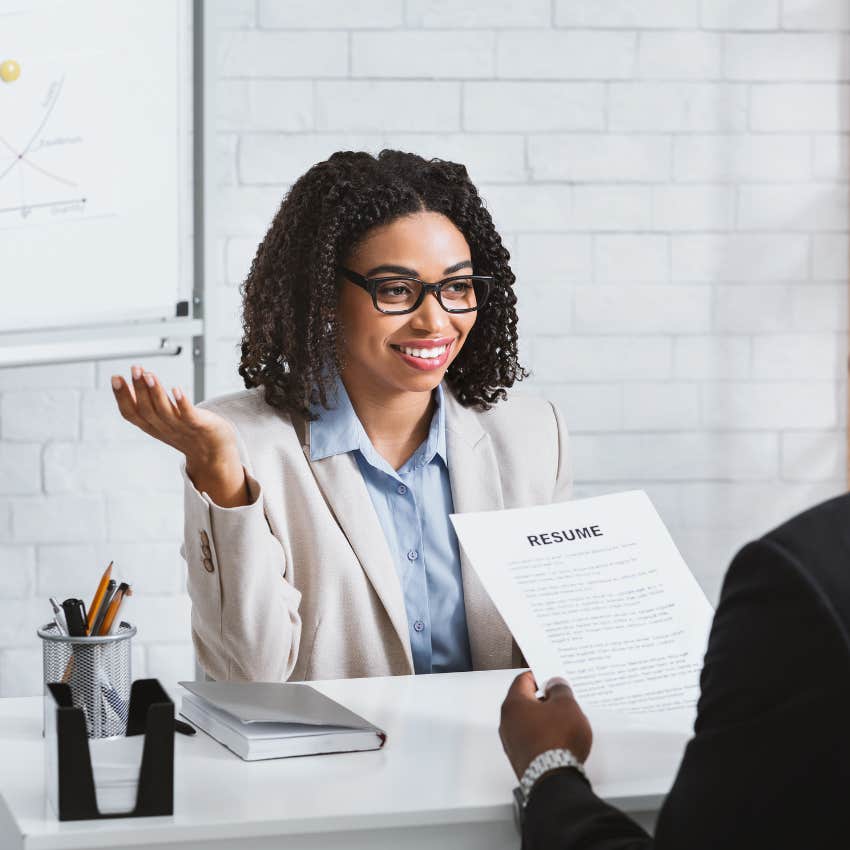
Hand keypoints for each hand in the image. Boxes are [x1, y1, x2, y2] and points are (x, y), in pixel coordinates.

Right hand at [111, 365, 237, 466]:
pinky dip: (182, 403)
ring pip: (164, 411)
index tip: (116, 378)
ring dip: (155, 392)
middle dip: (139, 388)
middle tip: (134, 369)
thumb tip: (128, 386)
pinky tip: (176, 389)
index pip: (131, 414)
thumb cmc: (187, 433)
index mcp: (152, 427)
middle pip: (146, 410)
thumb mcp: (161, 421)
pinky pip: (189, 415)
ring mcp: (182, 428)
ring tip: (149, 374)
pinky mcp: (199, 426)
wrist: (214, 454)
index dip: (122, 397)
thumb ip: (145, 406)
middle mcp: (164, 429)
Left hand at [499, 671, 592, 779]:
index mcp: (514, 704)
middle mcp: (507, 722)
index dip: (539, 675)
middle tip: (562, 698)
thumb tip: (555, 684)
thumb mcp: (567, 705)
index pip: (523, 680)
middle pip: (525, 702)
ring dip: (544, 719)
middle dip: (544, 699)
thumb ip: (560, 689)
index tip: (551, 676)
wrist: (555, 781)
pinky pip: (531, 740)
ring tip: (565, 720)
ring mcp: (512, 742)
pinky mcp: (520, 759)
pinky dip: (543, 736)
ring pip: (528, 722)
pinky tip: (559, 740)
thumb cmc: (558, 741)